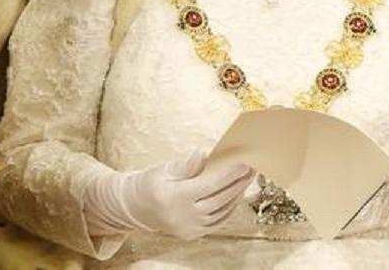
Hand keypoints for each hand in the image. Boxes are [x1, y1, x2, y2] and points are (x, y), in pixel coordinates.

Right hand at [85, 151, 255, 239]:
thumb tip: (206, 154)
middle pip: (219, 199)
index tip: (243, 163)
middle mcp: (183, 216)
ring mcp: (189, 228)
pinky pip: (217, 222)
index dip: (229, 174)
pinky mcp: (193, 234)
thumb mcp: (164, 170)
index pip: (209, 184)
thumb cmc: (149, 183)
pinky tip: (236, 196)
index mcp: (175, 197)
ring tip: (247, 179)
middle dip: (238, 183)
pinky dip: (229, 209)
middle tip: (252, 168)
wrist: (136, 208)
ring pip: (221, 212)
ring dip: (237, 195)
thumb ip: (187, 165)